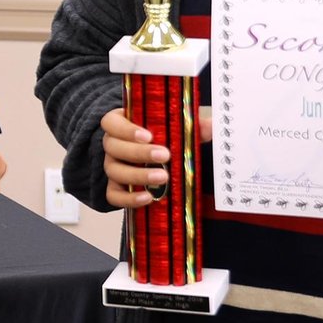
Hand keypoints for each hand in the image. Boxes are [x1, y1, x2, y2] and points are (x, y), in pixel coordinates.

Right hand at [98, 103, 212, 209]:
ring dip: (138, 175)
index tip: (148, 135)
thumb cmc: (159, 139)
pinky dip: (129, 198)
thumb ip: (190, 127)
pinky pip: (114, 195)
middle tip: (164, 155)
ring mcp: (112, 167)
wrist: (149, 158)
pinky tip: (147, 198)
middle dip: (139, 152)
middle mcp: (112, 146)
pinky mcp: (115, 188)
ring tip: (162, 177)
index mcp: (120, 125)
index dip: (126, 130)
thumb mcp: (172, 128)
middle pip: (113, 147)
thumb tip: (211, 127)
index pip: (111, 123)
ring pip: (114, 171)